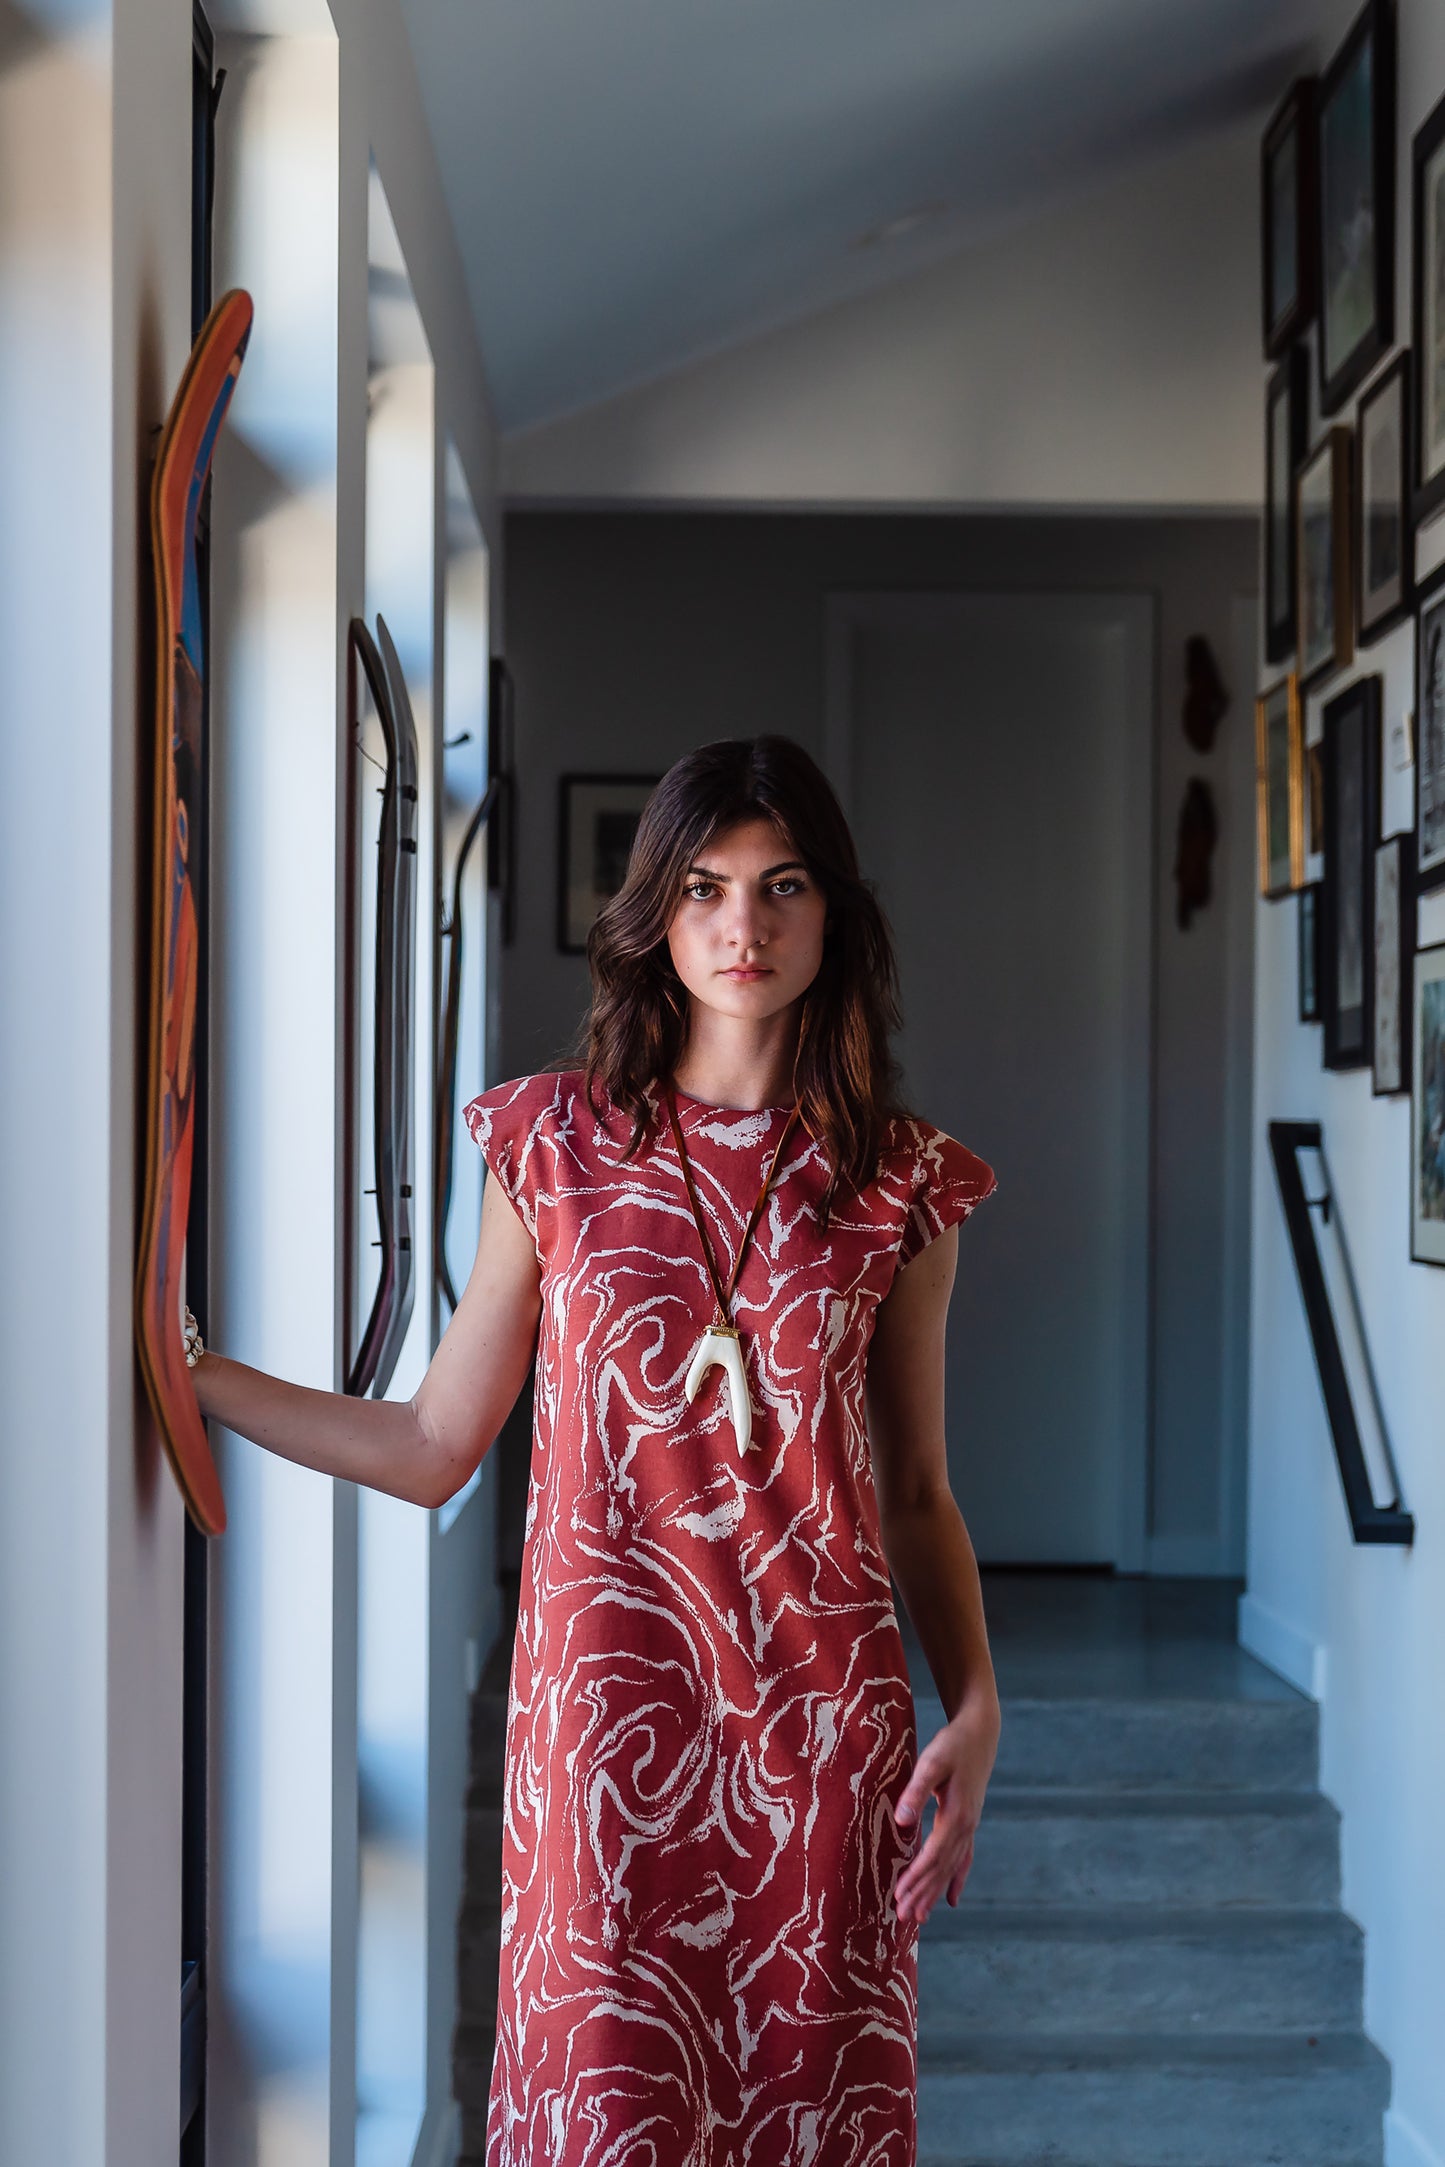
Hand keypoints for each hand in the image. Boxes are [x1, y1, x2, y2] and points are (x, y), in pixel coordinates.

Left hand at [892, 1694, 999, 1925]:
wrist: (980, 1732)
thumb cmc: (952, 1745)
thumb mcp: (932, 1762)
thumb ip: (916, 1792)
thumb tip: (901, 1823)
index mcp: (957, 1817)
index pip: (933, 1857)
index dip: (916, 1878)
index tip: (899, 1897)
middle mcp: (966, 1827)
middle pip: (942, 1869)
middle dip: (923, 1894)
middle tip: (904, 1919)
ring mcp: (970, 1826)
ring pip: (951, 1867)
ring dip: (935, 1892)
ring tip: (920, 1918)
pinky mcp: (969, 1821)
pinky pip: (963, 1858)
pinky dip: (956, 1879)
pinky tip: (952, 1898)